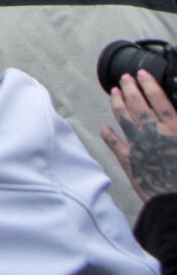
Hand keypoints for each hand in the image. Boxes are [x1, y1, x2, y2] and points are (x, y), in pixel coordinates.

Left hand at [106, 70, 176, 199]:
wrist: (175, 201)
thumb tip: (173, 120)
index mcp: (173, 128)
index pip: (158, 99)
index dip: (149, 84)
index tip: (142, 73)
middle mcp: (153, 133)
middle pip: (137, 104)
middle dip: (129, 88)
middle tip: (124, 78)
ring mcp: (138, 144)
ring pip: (123, 117)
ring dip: (117, 102)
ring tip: (113, 92)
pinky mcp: (128, 159)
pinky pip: (114, 142)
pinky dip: (108, 133)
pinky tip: (104, 127)